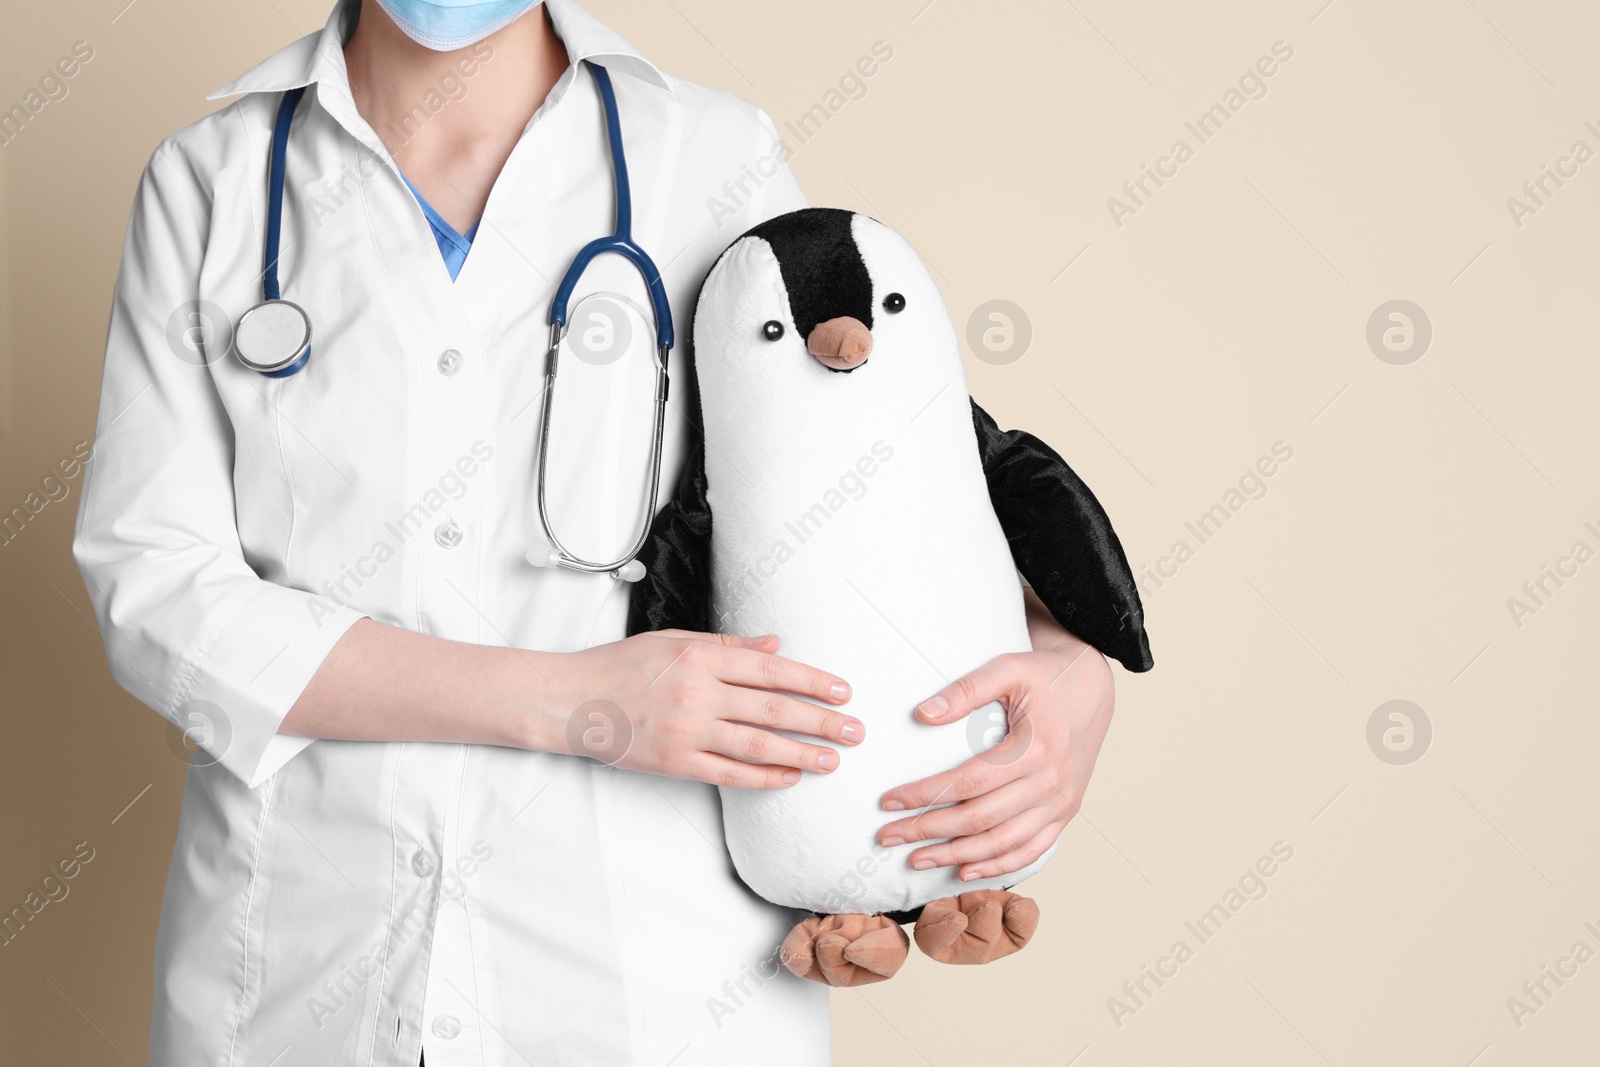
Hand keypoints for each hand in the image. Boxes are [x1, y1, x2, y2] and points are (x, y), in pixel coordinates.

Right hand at [552, 630, 862, 788]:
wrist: (571, 700)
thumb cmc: (622, 665)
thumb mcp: (674, 640)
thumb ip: (728, 646)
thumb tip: (776, 646)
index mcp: (701, 658)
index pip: (771, 670)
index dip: (813, 681)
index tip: (843, 692)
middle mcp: (698, 694)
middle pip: (774, 709)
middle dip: (821, 721)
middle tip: (854, 731)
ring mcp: (687, 731)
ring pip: (757, 746)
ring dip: (801, 754)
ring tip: (833, 760)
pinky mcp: (676, 762)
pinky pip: (729, 774)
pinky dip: (763, 778)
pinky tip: (790, 778)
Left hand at [876, 631, 1113, 881]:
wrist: (1093, 688)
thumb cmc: (1045, 677)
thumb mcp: (1008, 669)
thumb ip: (966, 689)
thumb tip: (923, 714)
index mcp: (1035, 748)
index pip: (967, 782)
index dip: (925, 795)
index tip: (889, 801)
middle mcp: (1051, 782)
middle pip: (980, 819)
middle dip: (929, 832)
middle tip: (888, 836)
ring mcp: (1061, 803)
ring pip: (1003, 843)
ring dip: (956, 856)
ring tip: (916, 860)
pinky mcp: (1066, 813)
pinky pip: (1032, 850)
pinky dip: (998, 865)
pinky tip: (965, 871)